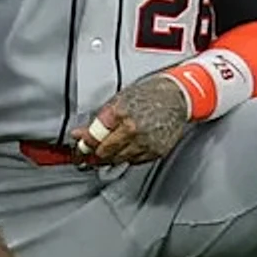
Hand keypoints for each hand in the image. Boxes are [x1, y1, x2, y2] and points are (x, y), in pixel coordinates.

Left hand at [72, 74, 191, 165]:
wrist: (178, 97)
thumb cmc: (150, 94)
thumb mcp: (119, 100)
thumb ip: (99, 120)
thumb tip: (81, 134)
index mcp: (120, 113)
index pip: (94, 138)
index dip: (83, 147)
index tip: (79, 151)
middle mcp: (133, 130)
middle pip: (105, 152)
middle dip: (95, 154)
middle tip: (90, 154)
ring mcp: (145, 142)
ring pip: (118, 159)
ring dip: (111, 156)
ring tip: (111, 148)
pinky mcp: (156, 152)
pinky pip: (134, 161)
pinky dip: (128, 156)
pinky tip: (128, 147)